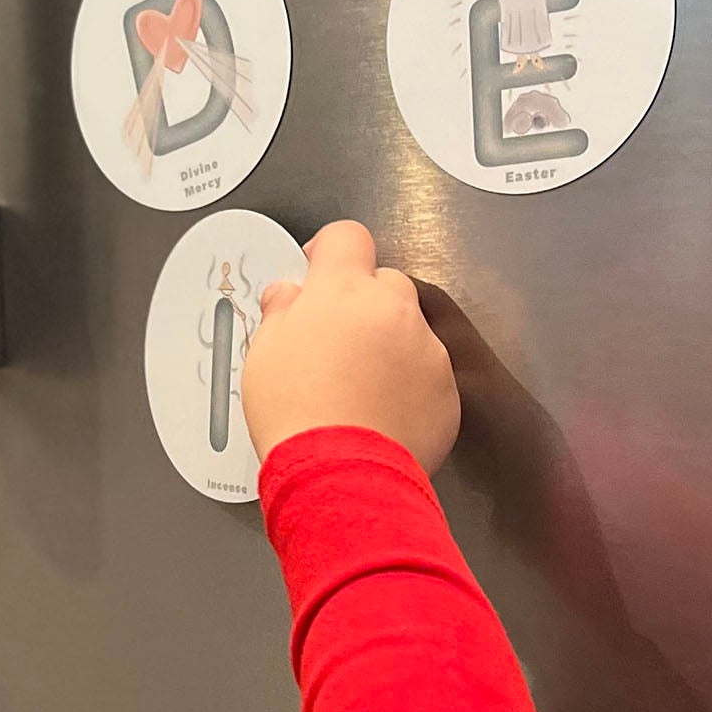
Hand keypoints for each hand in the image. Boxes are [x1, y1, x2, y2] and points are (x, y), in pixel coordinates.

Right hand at [242, 220, 460, 474]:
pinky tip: (382, 412)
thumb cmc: (294, 410)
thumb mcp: (264, 353)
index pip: (346, 237)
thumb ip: (281, 311)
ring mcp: (427, 348)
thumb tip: (289, 294)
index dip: (329, 253)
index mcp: (343, 289)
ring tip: (360, 387)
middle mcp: (393, 308)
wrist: (340, 473)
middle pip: (384, 283)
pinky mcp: (447, 388)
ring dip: (389, 343)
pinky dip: (409, 383)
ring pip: (410, 328)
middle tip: (336, 341)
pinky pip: (427, 371)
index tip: (317, 276)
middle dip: (363, 302)